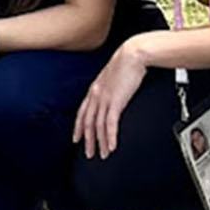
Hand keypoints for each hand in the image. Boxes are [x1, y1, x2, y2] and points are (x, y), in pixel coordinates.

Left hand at [73, 41, 148, 160]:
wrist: (132, 54)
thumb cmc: (126, 63)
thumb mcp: (113, 76)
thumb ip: (110, 87)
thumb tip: (113, 94)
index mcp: (94, 89)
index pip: (82, 112)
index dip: (78, 126)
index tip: (76, 138)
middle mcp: (96, 95)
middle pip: (88, 122)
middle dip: (88, 140)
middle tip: (89, 154)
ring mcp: (104, 98)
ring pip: (98, 126)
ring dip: (100, 142)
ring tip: (103, 155)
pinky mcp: (115, 101)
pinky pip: (110, 124)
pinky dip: (110, 137)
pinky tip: (112, 146)